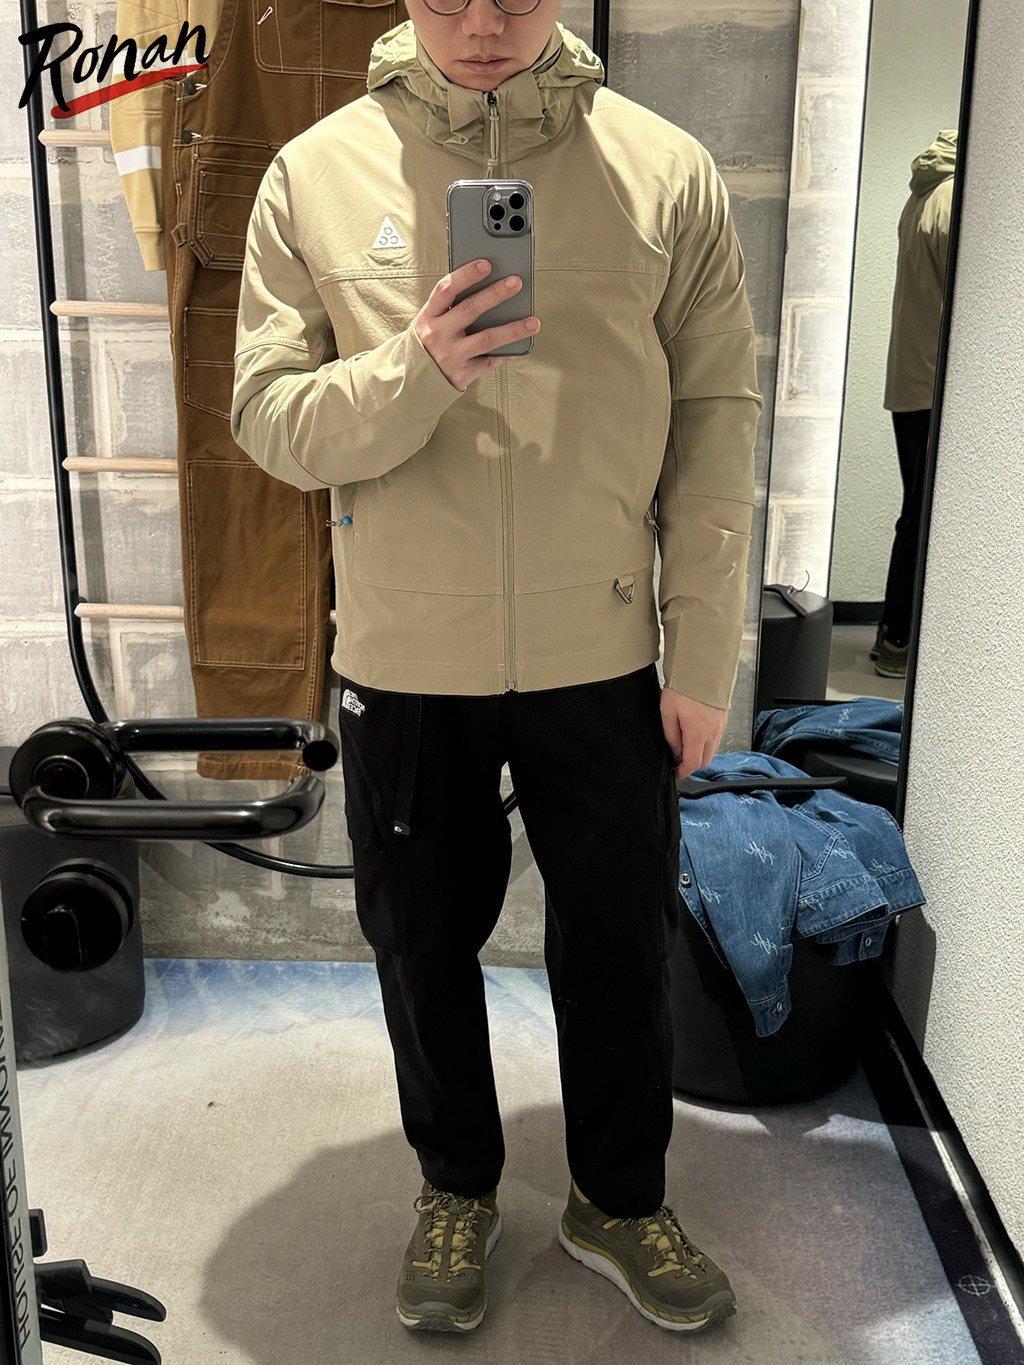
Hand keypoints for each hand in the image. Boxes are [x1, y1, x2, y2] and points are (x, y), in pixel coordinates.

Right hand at [414, 259, 539, 390]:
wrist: (414, 381)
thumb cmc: (428, 343)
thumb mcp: (431, 321)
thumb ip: (451, 306)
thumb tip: (488, 286)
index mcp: (429, 317)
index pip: (446, 290)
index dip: (466, 275)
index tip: (486, 264)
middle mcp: (438, 335)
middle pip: (470, 310)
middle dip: (495, 294)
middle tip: (516, 282)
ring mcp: (451, 356)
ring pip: (487, 339)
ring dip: (513, 329)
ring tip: (533, 322)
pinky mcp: (462, 374)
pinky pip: (490, 362)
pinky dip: (507, 353)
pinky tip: (521, 346)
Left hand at [660, 686, 727, 778]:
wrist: (702, 668)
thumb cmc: (684, 688)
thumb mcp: (667, 714)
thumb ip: (671, 737)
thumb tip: (675, 752)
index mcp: (698, 734)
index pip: (692, 764)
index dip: (682, 772)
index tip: (675, 773)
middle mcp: (712, 732)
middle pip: (704, 761)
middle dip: (691, 765)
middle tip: (678, 761)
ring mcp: (720, 726)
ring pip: (711, 751)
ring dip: (699, 754)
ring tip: (685, 747)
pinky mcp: (723, 718)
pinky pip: (716, 738)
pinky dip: (706, 743)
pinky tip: (695, 735)